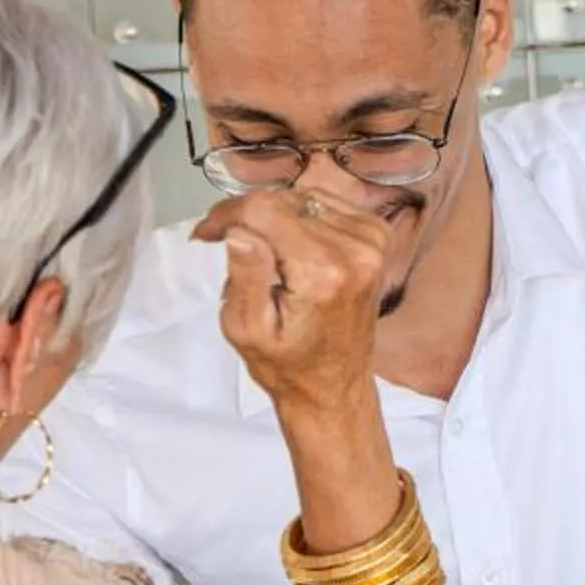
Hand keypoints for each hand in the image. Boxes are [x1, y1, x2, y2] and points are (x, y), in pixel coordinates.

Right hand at [192, 189, 390, 419]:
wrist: (334, 386)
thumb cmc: (289, 366)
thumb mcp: (247, 330)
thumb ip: (245, 276)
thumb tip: (239, 231)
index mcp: (323, 272)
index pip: (264, 209)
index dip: (226, 213)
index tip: (206, 232)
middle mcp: (355, 249)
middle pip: (282, 200)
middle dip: (246, 216)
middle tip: (224, 241)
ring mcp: (371, 240)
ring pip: (302, 198)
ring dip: (273, 217)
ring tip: (261, 254)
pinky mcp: (377, 236)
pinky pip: (325, 205)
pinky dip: (299, 219)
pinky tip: (289, 248)